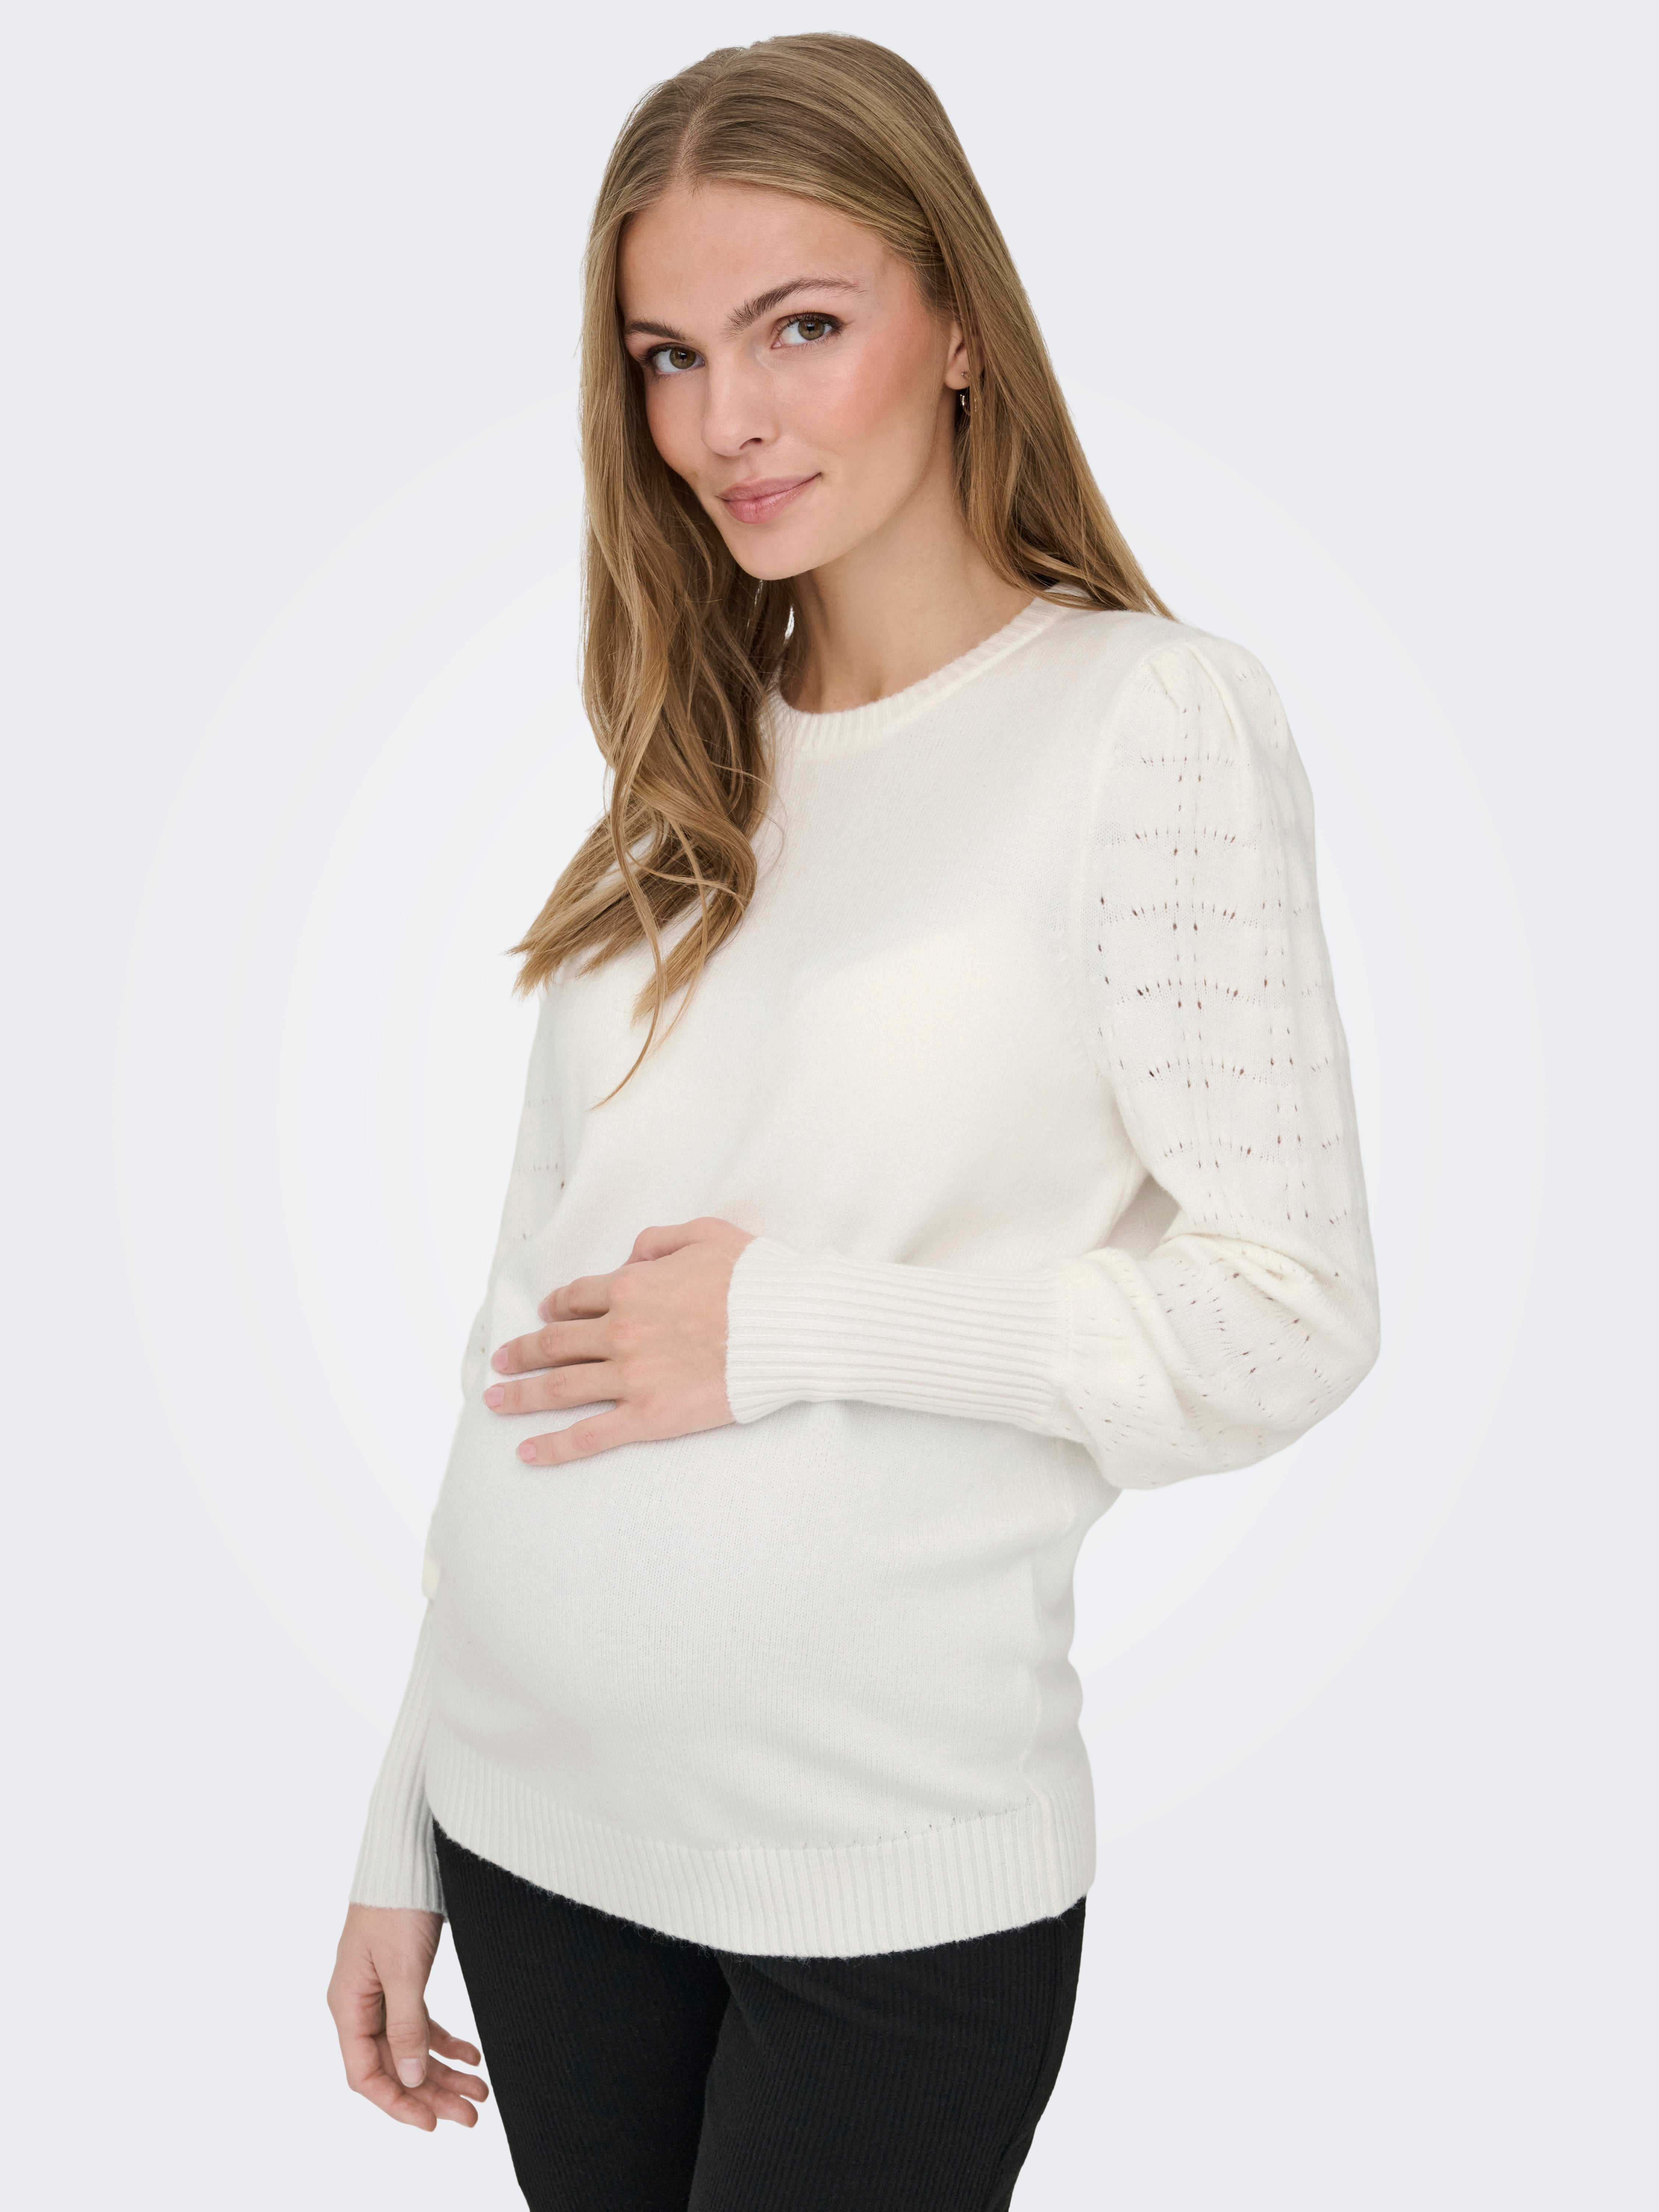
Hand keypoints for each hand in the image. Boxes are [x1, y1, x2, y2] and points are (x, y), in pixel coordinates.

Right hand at [327, 1904, 488, 2131]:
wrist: (408, 1855)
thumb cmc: (397, 1904)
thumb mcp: (402, 1969)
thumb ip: (404, 2026)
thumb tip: (409, 2079)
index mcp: (348, 2004)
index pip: (365, 2073)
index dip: (397, 2103)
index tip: (431, 2123)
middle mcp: (361, 2003)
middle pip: (393, 2065)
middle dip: (431, 2093)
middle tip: (472, 2115)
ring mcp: (381, 1991)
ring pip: (410, 2047)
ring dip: (444, 2072)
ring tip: (480, 2092)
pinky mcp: (402, 1977)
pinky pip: (421, 2022)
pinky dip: (445, 2041)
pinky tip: (472, 2056)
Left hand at [484, 1215, 754, 1464]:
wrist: (790, 1325)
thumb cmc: (757, 1278)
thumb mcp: (706, 1233)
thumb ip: (659, 1240)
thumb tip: (630, 1256)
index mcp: (632, 1285)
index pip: (577, 1297)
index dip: (556, 1306)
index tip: (544, 1314)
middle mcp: (621, 1330)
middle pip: (556, 1343)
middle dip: (523, 1352)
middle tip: (501, 1360)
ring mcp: (631, 1377)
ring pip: (559, 1388)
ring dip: (520, 1394)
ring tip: (495, 1400)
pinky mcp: (649, 1417)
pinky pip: (589, 1435)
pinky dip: (554, 1446)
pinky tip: (527, 1453)